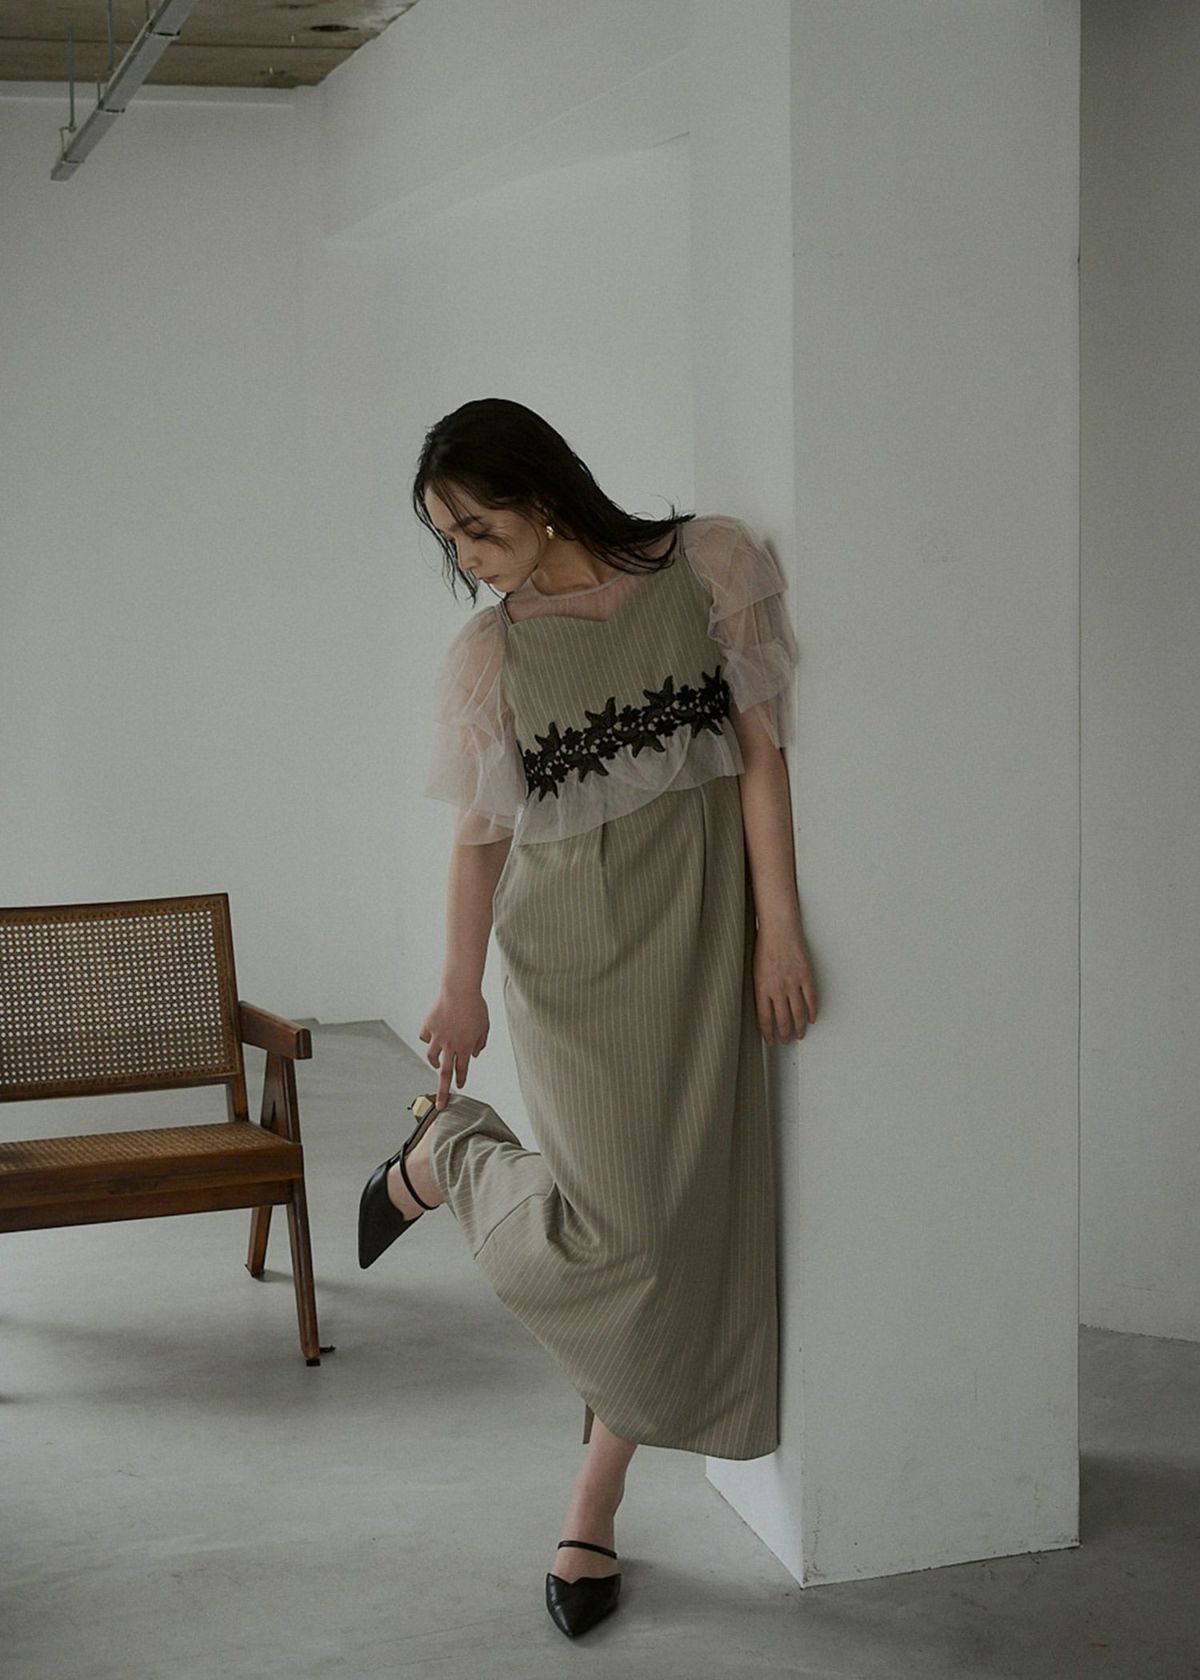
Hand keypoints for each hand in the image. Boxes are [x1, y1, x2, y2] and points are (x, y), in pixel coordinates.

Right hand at [418, 984, 490, 1107]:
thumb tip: (475, 1054)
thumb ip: (481, 1042)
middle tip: (440, 1105)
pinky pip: (425, 1037)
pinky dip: (428, 1038)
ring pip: (431, 1057)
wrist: (459, 990)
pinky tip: (432, 1035)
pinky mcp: (428, 1026)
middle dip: (443, 1092)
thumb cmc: (475, 1006)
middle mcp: (450, 1045)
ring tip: (436, 1062)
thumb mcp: (485, 1026)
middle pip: (445, 1074)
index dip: (461, 1080)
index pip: (462, 1070)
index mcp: (466, 1046)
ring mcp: (438, 1037)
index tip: (460, 1087)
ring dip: (434, 1062)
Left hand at [753, 920, 816, 1043]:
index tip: (770, 1041)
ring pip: (798, 1013)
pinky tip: (812, 1018)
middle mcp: (777, 989)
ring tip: (799, 1035)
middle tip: (786, 1041)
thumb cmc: (764, 946)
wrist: (779, 929)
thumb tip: (764, 1007)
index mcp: (762, 988)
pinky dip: (812, 1011)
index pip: (765, 1019)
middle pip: (782, 1020)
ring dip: (799, 1027)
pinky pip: (811, 999)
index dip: (768, 1033)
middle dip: (784, 1034)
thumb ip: (760, 990)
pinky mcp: (806, 977)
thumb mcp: (754, 971)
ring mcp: (793, 983)